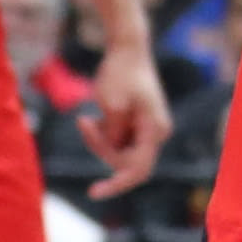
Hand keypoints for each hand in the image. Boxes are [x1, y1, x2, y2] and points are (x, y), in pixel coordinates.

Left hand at [79, 36, 173, 198]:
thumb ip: (113, 134)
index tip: (93, 192)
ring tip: (86, 118)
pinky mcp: (138, 128)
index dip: (116, 185)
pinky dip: (101, 136)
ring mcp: (148, 131)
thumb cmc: (120, 72)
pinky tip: (92, 118)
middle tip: (85, 124)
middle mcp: (156, 133)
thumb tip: (114, 153)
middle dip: (100, 150)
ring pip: (118, 154)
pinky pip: (117, 144)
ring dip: (98, 141)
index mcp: (155, 128)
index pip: (138, 169)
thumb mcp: (112, 103)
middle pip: (125, 162)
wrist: (127, 49)